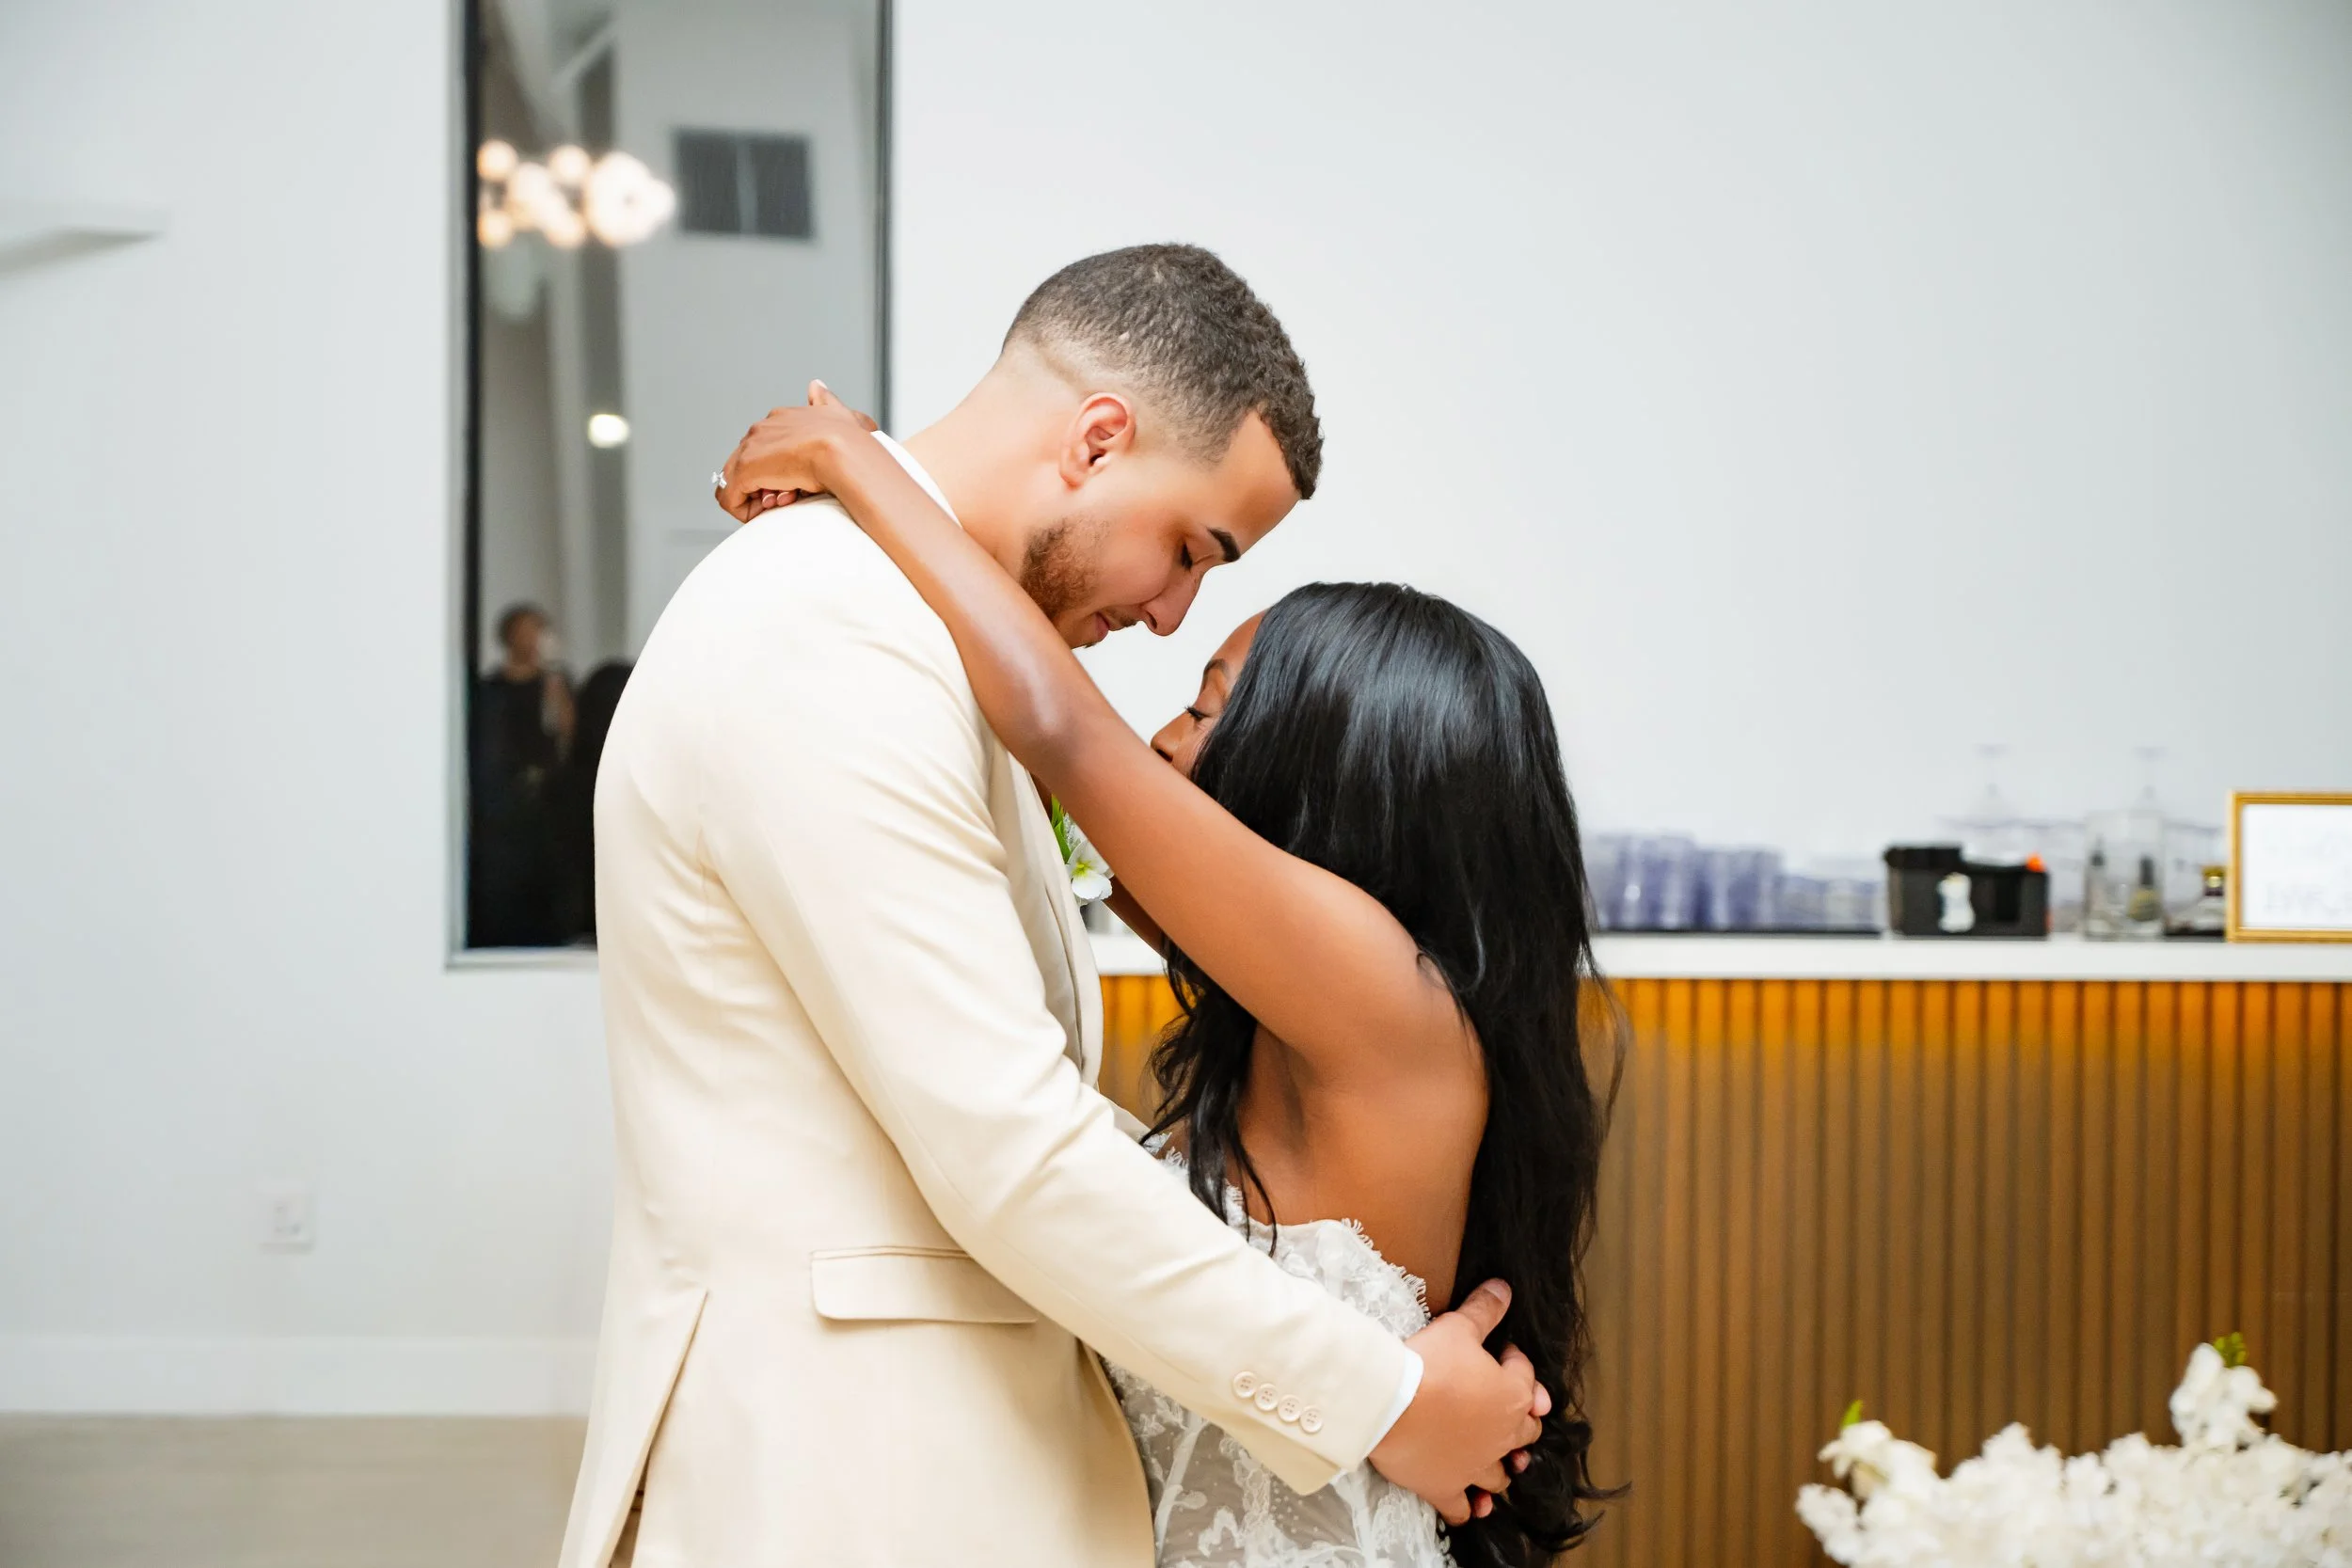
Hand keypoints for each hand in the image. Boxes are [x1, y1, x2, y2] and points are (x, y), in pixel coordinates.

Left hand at [714, 380, 878, 522]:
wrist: (843, 452)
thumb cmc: (850, 441)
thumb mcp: (840, 414)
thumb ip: (826, 401)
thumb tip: (815, 385)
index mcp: (782, 418)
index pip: (767, 447)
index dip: (781, 470)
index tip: (799, 484)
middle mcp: (761, 429)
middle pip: (751, 465)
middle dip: (768, 485)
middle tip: (792, 495)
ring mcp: (750, 449)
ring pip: (739, 482)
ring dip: (760, 498)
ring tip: (786, 501)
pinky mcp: (743, 471)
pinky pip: (731, 499)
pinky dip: (748, 511)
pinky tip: (773, 510)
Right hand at [1368, 1280, 1548, 1527]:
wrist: (1389, 1405)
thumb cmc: (1428, 1364)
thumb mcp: (1458, 1328)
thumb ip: (1484, 1310)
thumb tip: (1504, 1287)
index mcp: (1511, 1396)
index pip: (1525, 1376)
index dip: (1515, 1361)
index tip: (1502, 1351)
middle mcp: (1501, 1436)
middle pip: (1524, 1432)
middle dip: (1520, 1420)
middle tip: (1509, 1410)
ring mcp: (1475, 1466)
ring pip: (1500, 1473)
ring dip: (1502, 1467)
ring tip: (1500, 1463)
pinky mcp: (1446, 1487)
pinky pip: (1464, 1507)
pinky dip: (1471, 1507)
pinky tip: (1475, 1505)